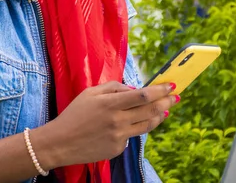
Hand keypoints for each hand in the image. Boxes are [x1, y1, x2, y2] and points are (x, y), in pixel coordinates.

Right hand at [33, 81, 177, 168]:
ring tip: (166, 110)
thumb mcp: (90, 93)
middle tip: (175, 97)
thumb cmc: (74, 114)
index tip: (171, 85)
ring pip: (147, 125)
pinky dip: (135, 128)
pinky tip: (132, 123)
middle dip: (167, 101)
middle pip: (151, 110)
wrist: (60, 142)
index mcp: (110, 104)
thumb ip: (113, 87)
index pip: (143, 95)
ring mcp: (119, 137)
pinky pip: (132, 136)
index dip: (160, 90)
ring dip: (160, 116)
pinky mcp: (117, 149)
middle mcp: (118, 120)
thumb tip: (134, 89)